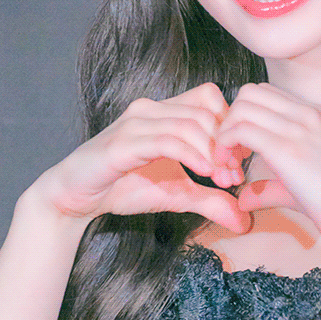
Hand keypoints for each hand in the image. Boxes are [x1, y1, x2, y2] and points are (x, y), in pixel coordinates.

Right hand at [29, 83, 251, 233]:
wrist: (75, 197)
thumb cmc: (123, 187)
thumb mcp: (177, 195)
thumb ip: (211, 201)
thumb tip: (245, 221)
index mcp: (164, 112)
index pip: (211, 98)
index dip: (231, 127)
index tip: (238, 163)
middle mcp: (151, 109)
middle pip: (206, 110)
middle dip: (227, 144)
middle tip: (233, 177)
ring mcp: (135, 123)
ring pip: (190, 123)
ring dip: (213, 153)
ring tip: (221, 179)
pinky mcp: (123, 143)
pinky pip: (167, 140)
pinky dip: (192, 156)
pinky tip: (203, 175)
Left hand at [212, 82, 320, 253]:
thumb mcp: (302, 188)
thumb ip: (270, 188)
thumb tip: (243, 200)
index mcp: (315, 116)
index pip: (265, 94)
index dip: (244, 118)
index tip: (240, 149)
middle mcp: (307, 114)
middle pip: (249, 93)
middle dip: (230, 119)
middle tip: (230, 154)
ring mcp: (298, 128)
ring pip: (241, 107)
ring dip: (224, 133)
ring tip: (228, 164)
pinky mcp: (287, 148)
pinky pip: (239, 129)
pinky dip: (224, 145)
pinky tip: (230, 168)